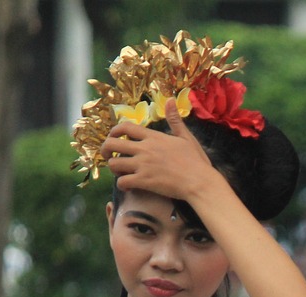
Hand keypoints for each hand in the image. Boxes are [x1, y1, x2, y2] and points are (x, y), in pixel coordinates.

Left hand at [101, 98, 217, 200]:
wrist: (200, 182)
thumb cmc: (196, 162)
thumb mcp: (187, 137)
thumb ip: (175, 120)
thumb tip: (170, 100)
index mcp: (154, 137)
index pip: (125, 127)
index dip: (114, 131)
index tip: (113, 137)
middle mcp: (145, 149)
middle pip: (112, 144)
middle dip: (105, 150)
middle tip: (108, 156)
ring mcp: (143, 165)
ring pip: (114, 164)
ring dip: (114, 169)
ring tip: (121, 173)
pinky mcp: (144, 181)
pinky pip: (122, 182)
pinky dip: (122, 185)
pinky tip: (128, 187)